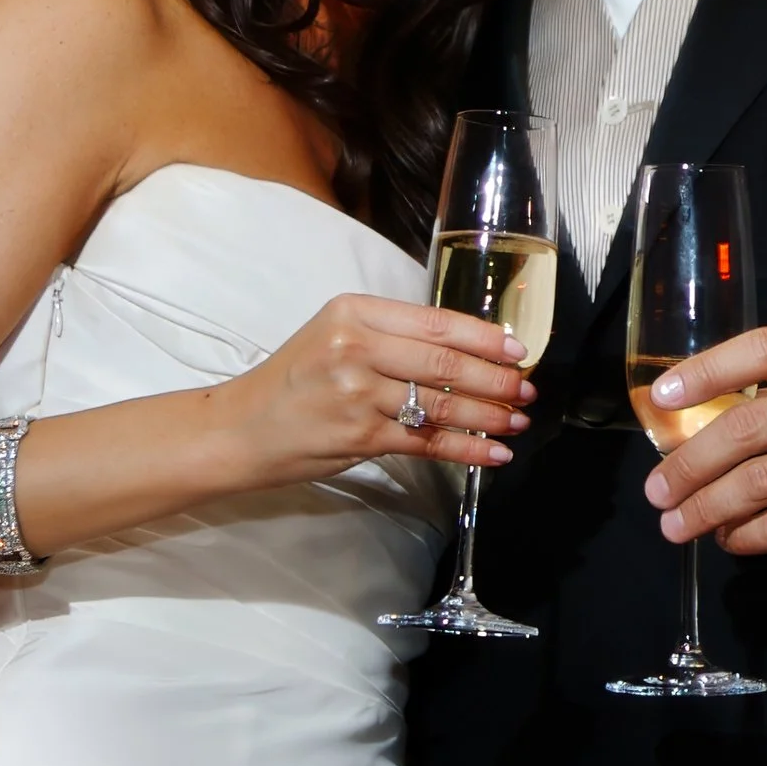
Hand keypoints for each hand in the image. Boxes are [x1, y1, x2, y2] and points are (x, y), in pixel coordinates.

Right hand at [228, 294, 536, 485]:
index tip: (517, 350)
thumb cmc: (293, 381)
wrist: (239, 429)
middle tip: (527, 389)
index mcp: (354, 312)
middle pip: (446, 363)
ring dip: (490, 415)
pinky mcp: (360, 436)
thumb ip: (391, 336)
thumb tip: (465, 350)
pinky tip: (493, 454)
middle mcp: (356, 347)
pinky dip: (467, 449)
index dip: (484, 338)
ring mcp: (358, 393)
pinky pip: (427, 442)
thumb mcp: (335, 336)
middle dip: (497, 379)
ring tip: (518, 421)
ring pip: (442, 404)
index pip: (436, 322)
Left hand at [642, 329, 766, 578]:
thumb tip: (689, 421)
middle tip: (657, 489)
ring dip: (706, 508)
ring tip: (676, 524)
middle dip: (690, 463)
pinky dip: (743, 536)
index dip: (708, 370)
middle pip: (748, 425)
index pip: (766, 349)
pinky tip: (728, 538)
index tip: (662, 397)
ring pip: (757, 482)